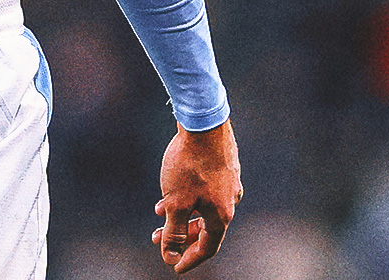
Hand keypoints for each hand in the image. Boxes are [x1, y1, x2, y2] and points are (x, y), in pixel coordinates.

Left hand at [150, 119, 241, 273]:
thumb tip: (169, 254)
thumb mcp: (176, 203)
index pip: (207, 247)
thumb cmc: (190, 164)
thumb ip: (173, 231)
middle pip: (205, 228)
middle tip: (158, 240)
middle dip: (180, 236)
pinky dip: (187, 198)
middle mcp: (230, 201)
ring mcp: (229, 184)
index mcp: (222, 215)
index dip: (189, 259)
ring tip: (159, 214)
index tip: (174, 266)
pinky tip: (169, 192)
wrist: (203, 123)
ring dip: (181, 215)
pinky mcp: (223, 168)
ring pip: (203, 208)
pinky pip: (205, 192)